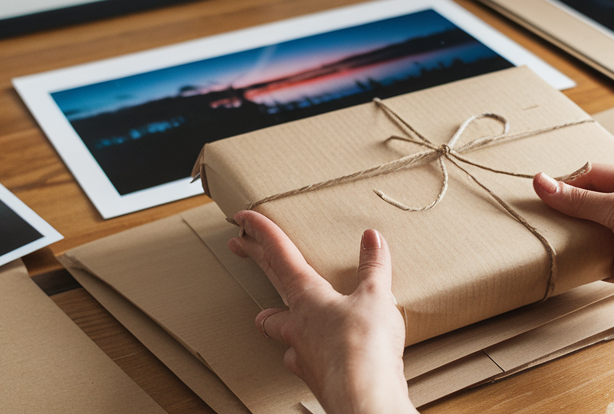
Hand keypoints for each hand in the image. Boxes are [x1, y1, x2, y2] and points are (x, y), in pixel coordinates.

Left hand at [227, 210, 416, 413]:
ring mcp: (302, 352)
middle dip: (255, 260)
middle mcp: (297, 324)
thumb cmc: (364, 347)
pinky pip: (302, 359)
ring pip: (279, 330)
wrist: (363, 398)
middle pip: (270, 284)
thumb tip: (372, 238)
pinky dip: (306, 352)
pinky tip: (312, 355)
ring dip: (275, 318)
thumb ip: (373, 267)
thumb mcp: (376, 297)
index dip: (261, 232)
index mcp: (308, 297)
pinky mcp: (314, 376)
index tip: (243, 217)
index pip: (279, 255)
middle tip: (237, 246)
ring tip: (271, 316)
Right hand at [533, 164, 613, 315]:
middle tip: (535, 213)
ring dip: (571, 234)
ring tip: (541, 234)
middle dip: (566, 209)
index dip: (568, 182)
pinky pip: (592, 258)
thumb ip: (578, 200)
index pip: (593, 176)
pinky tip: (560, 256)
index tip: (541, 190)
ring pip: (588, 232)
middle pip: (588, 204)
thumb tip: (541, 182)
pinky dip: (579, 258)